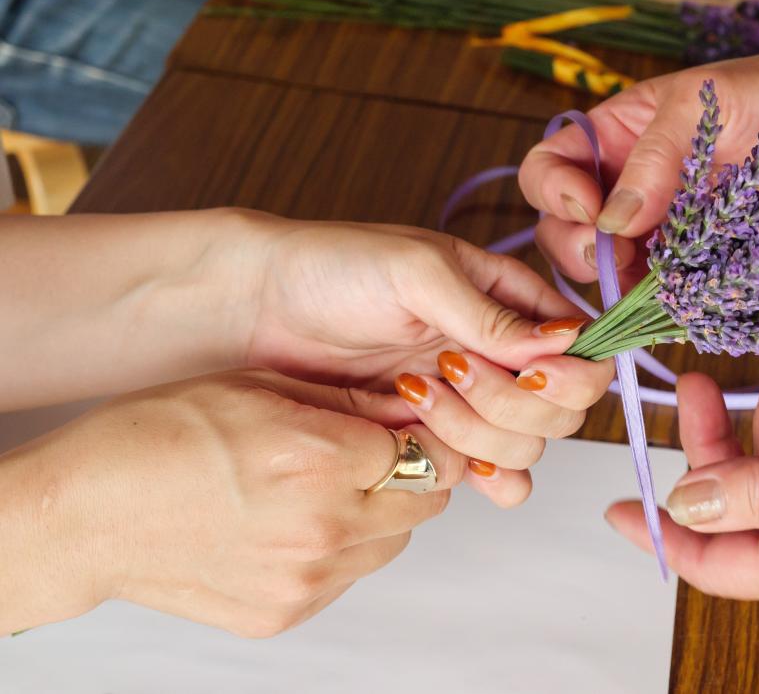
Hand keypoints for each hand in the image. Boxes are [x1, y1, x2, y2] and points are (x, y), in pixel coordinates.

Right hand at [0, 369, 528, 636]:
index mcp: (318, 458)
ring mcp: (305, 579)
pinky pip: (348, 577)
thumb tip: (413, 405)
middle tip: (375, 453)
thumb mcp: (261, 388)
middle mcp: (321, 525)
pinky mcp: (285, 613)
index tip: (416, 424)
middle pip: (426, 501)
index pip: (426, 449)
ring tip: (324, 487)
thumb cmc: (162, 435)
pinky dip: (340, 551)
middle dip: (415, 473)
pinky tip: (292, 522)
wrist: (88, 514)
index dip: (424, 432)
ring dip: (381, 514)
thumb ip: (349, 402)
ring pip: (393, 543)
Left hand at [227, 215, 613, 458]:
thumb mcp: (417, 272)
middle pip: (561, 409)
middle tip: (450, 371)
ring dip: (479, 433)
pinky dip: (482, 477)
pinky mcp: (435, 439)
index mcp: (510, 300)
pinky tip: (446, 457)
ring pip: (527, 447)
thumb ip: (491, 313)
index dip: (569, 373)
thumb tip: (566, 340)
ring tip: (413, 394)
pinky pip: (491, 477)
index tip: (529, 371)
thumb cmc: (333, 268)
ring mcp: (471, 401)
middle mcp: (501, 354)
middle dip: (512, 402)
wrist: (256, 312)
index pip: (581, 350)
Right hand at [519, 44, 758, 283]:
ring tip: (651, 287)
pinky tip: (677, 306)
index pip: (552, 164)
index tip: (590, 209)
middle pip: (565, 226)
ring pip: (610, 268)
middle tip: (615, 259)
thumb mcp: (714, 102)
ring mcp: (667, 228)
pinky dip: (660, 305)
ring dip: (616, 285)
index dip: (554, 191)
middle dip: (575, 248)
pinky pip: (663, 292)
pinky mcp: (703, 265)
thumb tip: (610, 220)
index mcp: (622, 131)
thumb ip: (657, 155)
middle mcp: (633, 183)